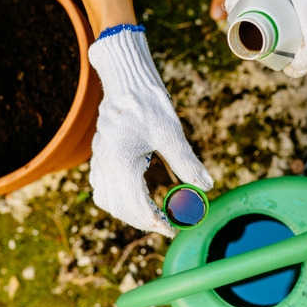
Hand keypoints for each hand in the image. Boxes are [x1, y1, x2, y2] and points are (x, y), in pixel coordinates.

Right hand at [87, 25, 212, 236]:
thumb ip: (187, 163)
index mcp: (121, 163)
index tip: (174, 229)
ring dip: (128, 212)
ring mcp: (100, 158)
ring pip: (106, 199)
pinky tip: (134, 196)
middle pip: (120, 208)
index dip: (156, 223)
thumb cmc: (149, 102)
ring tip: (152, 215)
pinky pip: (102, 185)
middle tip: (167, 225)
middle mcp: (106, 164)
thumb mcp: (172, 133)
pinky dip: (116, 198)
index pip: (136, 207)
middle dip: (143, 221)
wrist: (126, 77)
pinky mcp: (101, 152)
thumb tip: (207, 186)